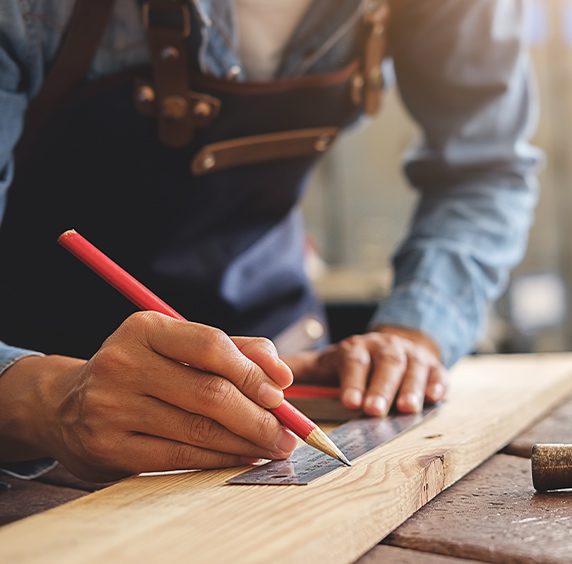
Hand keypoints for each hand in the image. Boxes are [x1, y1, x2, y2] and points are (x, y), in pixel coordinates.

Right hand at [0, 311, 297, 481]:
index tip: (282, 393)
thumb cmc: (143, 372)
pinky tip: (242, 457)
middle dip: (259, 417)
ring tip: (274, 447)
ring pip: (199, 430)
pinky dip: (220, 459)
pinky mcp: (109, 448)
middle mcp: (123, 364)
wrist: (65, 406)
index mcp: (145, 329)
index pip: (211, 346)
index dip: (253, 371)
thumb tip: (282, 374)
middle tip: (289, 432)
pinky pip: (180, 457)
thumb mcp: (178, 347)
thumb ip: (235, 351)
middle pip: (210, 393)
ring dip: (246, 442)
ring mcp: (111, 408)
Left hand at [283, 326, 446, 415]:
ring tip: (406, 409)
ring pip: (413, 369)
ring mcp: (412, 358)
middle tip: (374, 410)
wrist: (397, 346)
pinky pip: (438, 374)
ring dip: (410, 389)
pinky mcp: (433, 368)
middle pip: (385, 365)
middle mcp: (385, 349)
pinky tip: (435, 397)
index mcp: (357, 349)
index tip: (349, 402)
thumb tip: (261, 376)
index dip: (353, 381)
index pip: (354, 361)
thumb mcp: (327, 363)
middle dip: (380, 388)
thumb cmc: (355, 363)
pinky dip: (437, 385)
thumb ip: (299, 370)